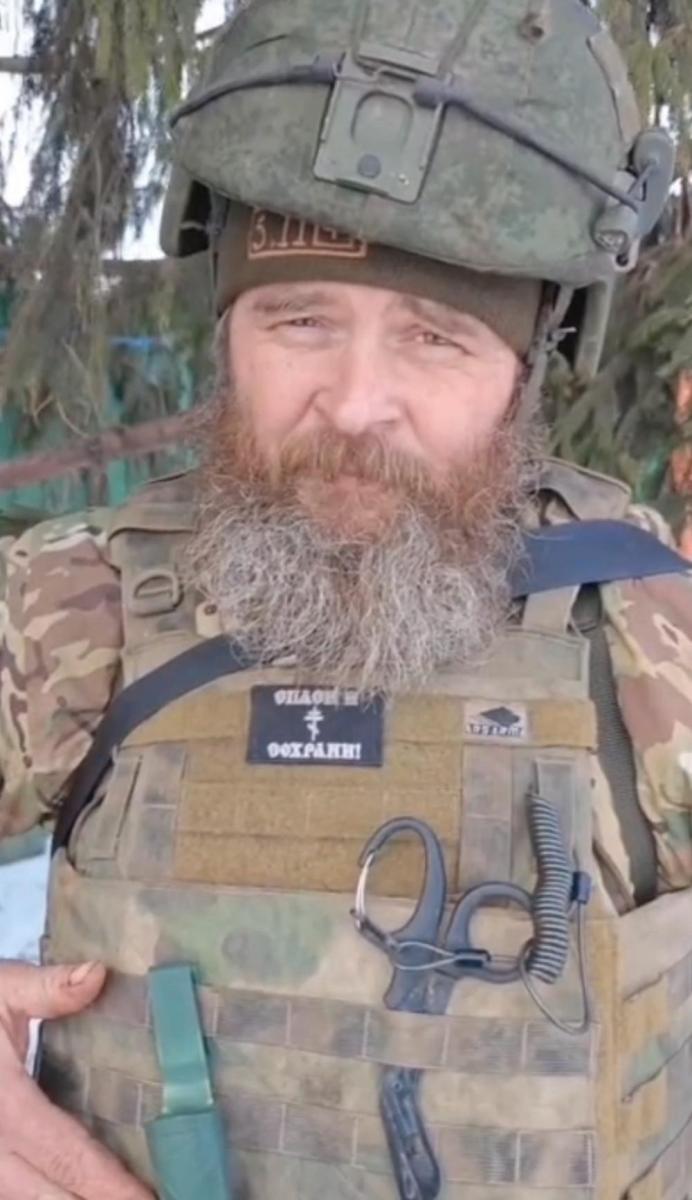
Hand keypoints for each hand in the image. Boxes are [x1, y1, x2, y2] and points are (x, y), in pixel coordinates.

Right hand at [0, 960, 152, 1197]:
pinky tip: (80, 1192)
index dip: (109, 1184)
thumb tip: (97, 973)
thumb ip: (49, 988)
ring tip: (123, 1197)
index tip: (148, 1198)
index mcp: (3, 1105)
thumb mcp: (2, 990)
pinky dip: (47, 1194)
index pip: (66, 1155)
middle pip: (49, 1197)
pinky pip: (13, 1193)